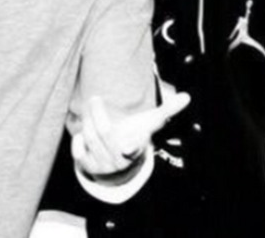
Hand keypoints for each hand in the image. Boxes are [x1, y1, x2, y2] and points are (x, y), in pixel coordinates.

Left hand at [71, 91, 189, 180]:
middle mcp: (120, 160)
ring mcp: (104, 165)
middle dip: (98, 113)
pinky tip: (83, 133)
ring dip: (88, 120)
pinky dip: (78, 139)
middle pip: (105, 133)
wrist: (118, 162)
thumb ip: (167, 110)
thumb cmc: (135, 134)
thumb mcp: (149, 124)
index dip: (131, 146)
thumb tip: (187, 96)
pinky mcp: (89, 167)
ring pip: (90, 138)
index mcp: (135, 148)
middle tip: (94, 98)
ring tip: (89, 107)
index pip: (133, 148)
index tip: (129, 144)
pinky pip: (77, 151)